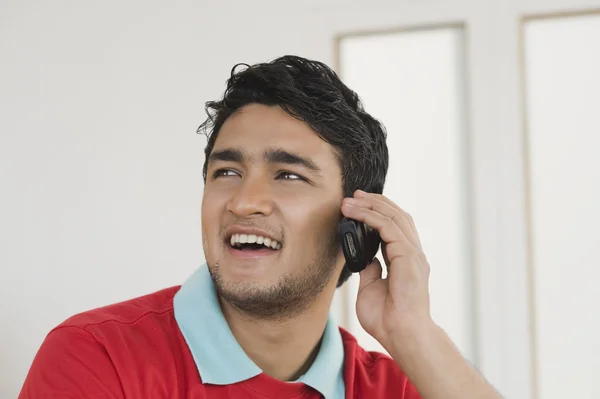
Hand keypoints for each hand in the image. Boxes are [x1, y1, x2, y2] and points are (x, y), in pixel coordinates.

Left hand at [341, 190, 432, 349]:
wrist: (401, 335)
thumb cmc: (388, 319)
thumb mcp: (371, 288)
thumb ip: (370, 270)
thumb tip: (365, 258)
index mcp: (406, 261)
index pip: (395, 227)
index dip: (378, 213)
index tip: (358, 205)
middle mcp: (412, 255)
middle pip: (398, 216)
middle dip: (376, 202)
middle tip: (355, 194)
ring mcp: (413, 255)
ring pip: (394, 217)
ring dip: (371, 205)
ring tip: (351, 199)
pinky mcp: (408, 257)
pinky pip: (388, 228)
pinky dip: (371, 217)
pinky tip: (356, 212)